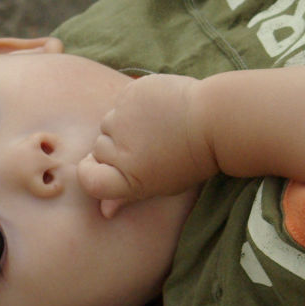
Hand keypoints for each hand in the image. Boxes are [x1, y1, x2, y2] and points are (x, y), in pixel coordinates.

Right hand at [78, 74, 216, 217]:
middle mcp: (120, 149)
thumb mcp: (162, 185)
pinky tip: (157, 108)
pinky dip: (134, 104)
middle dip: (116, 146)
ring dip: (123, 124)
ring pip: (108, 122)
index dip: (89, 171)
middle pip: (98, 148)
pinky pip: (121, 101)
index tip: (98, 166)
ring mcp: (122, 119)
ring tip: (155, 124)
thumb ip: (128, 195)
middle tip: (147, 143)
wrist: (215, 120)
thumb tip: (105, 211)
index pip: (88, 178)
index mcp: (129, 178)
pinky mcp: (129, 94)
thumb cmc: (192, 159)